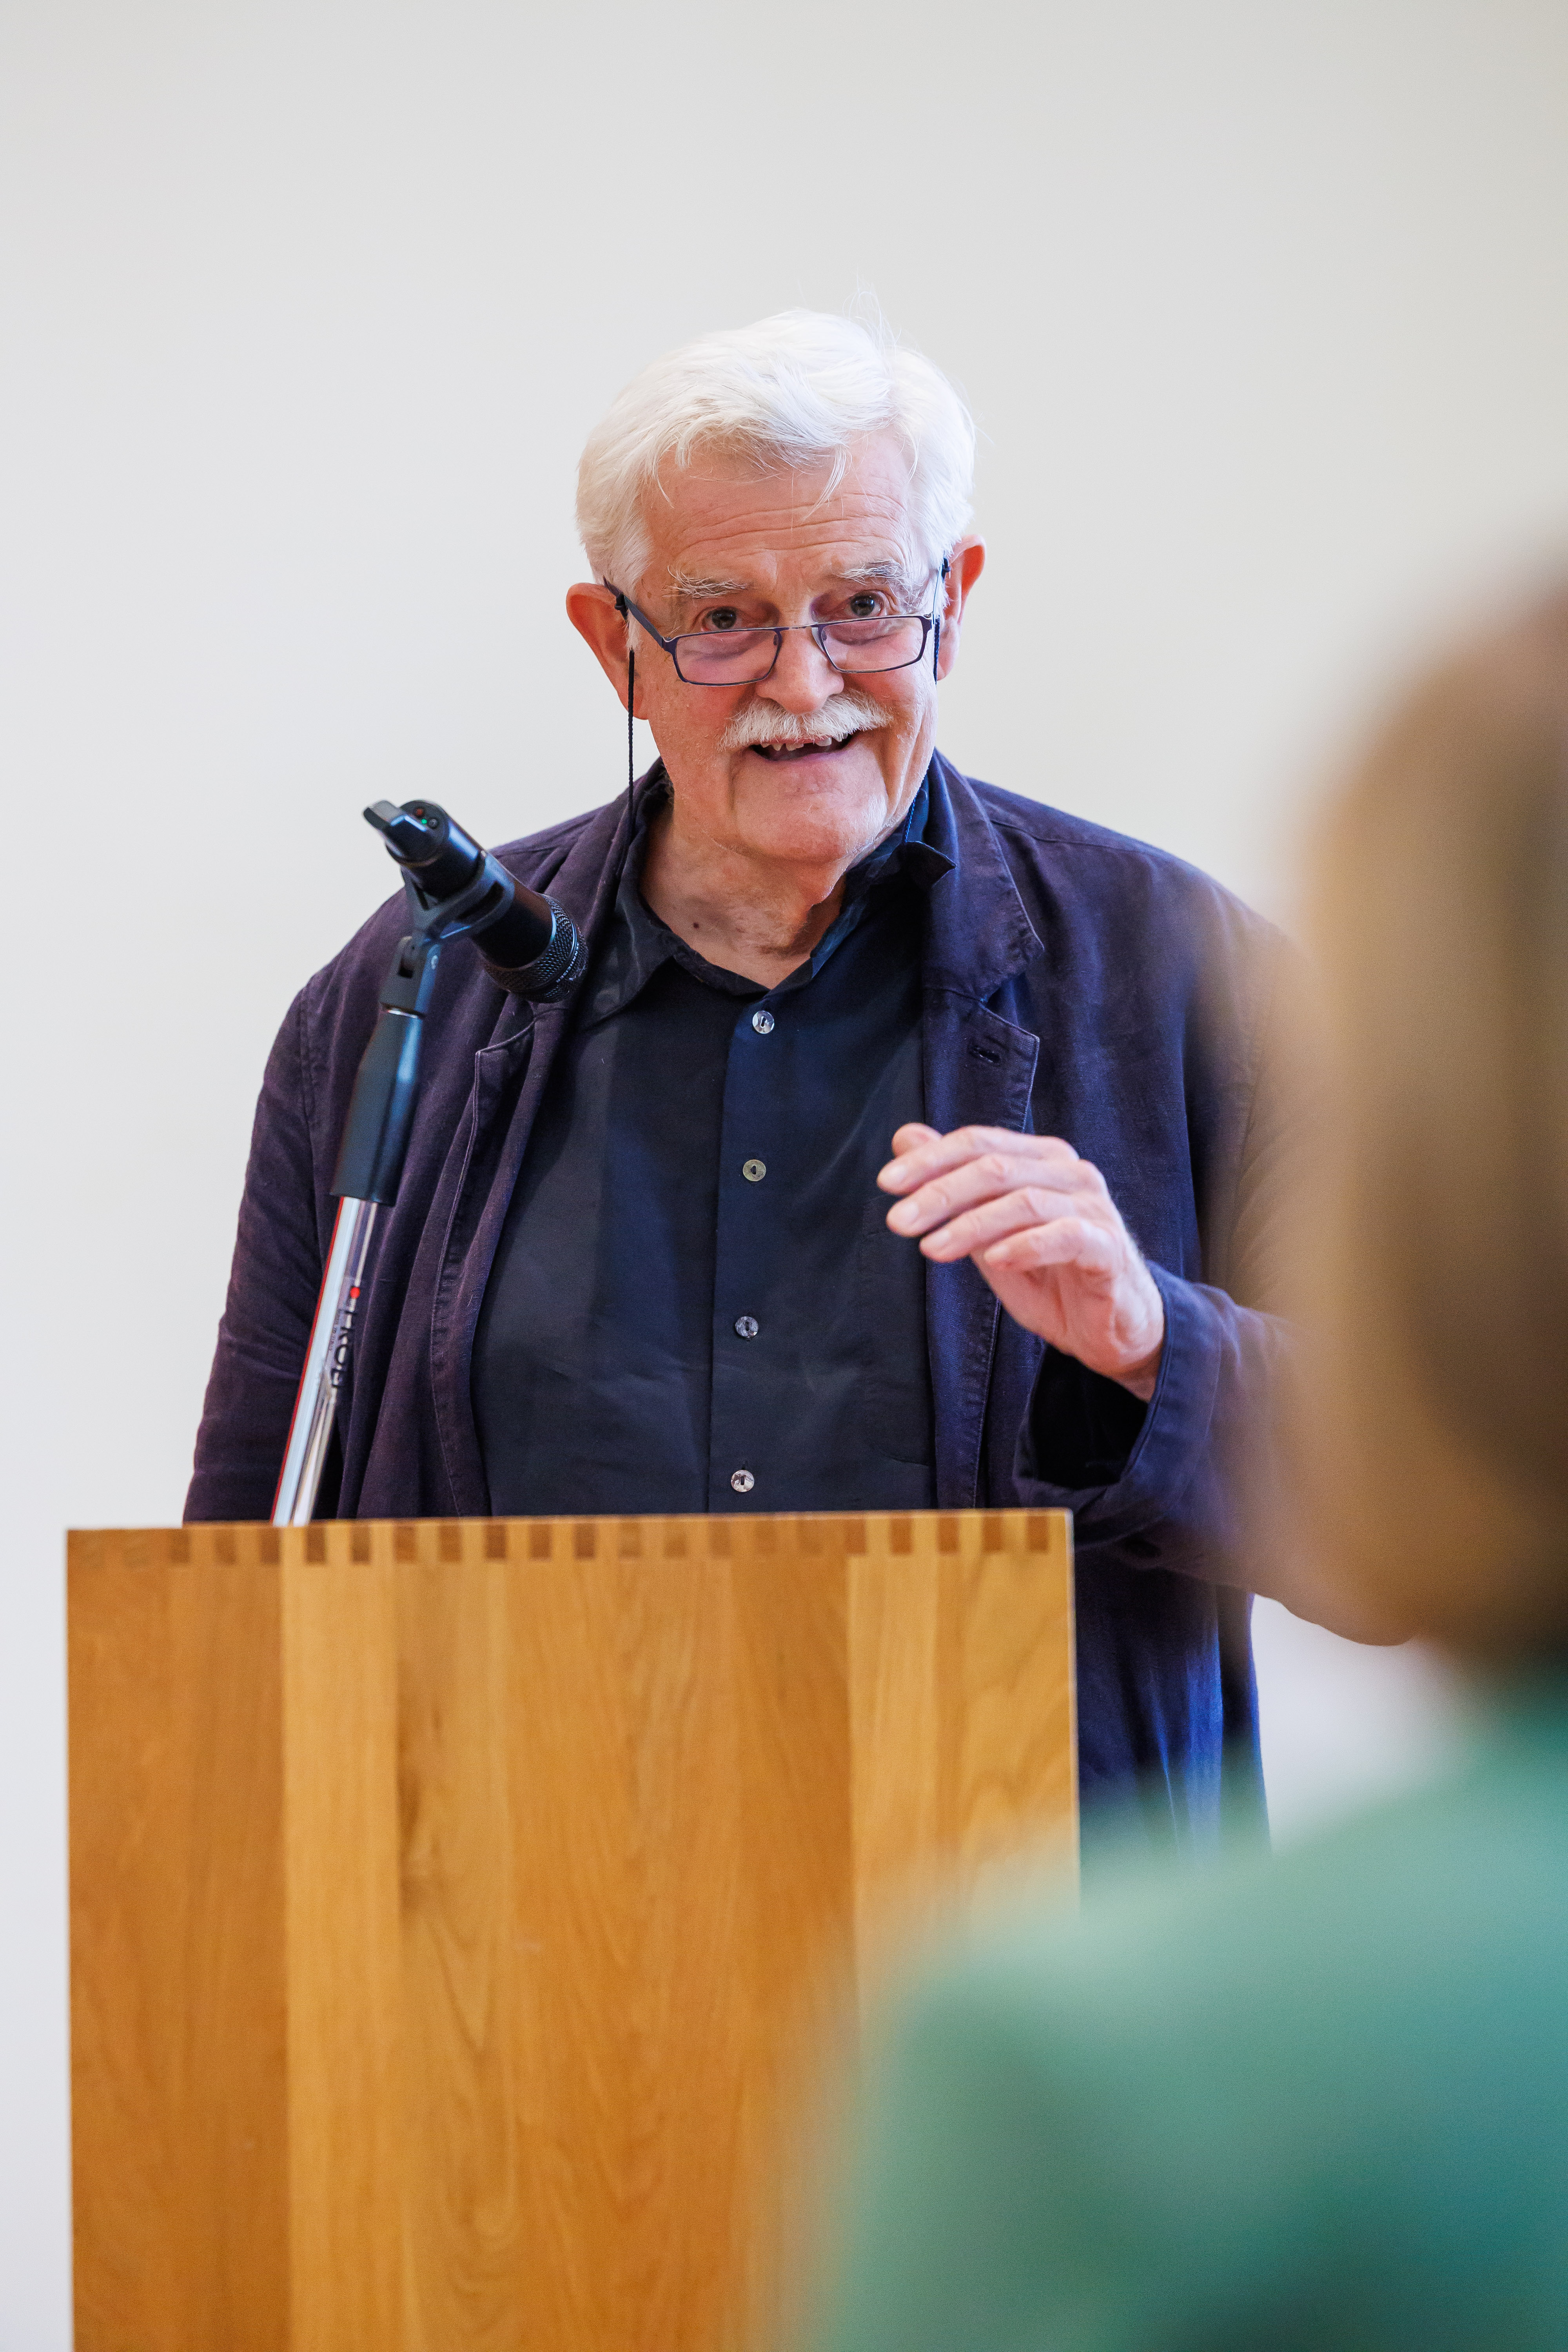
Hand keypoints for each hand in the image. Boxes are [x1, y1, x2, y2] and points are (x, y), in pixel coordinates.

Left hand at [879, 1123, 1165, 1399]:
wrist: (1108, 1329)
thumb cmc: (1047, 1275)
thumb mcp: (987, 1232)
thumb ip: (952, 1186)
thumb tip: (905, 1138)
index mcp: (1040, 1159)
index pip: (978, 1143)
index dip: (930, 1159)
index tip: (887, 1184)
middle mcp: (1070, 1173)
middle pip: (995, 1167)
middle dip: (939, 1192)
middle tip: (898, 1222)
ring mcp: (1093, 1208)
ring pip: (1024, 1200)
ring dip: (971, 1224)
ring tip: (932, 1249)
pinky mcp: (1109, 1248)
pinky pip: (1066, 1236)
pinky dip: (1025, 1245)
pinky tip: (994, 1260)